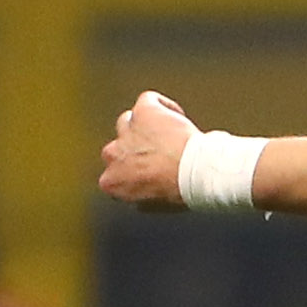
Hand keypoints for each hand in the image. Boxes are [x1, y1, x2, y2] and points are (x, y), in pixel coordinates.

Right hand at [99, 91, 196, 210]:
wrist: (195, 173)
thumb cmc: (181, 193)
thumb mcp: (153, 205)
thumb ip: (139, 196)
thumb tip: (142, 194)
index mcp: (110, 182)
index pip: (114, 174)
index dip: (133, 173)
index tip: (150, 175)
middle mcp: (112, 154)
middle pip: (118, 147)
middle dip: (136, 149)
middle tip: (161, 156)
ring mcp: (127, 130)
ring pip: (128, 121)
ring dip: (145, 127)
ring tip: (170, 135)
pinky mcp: (144, 110)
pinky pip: (149, 100)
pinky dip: (163, 106)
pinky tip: (176, 115)